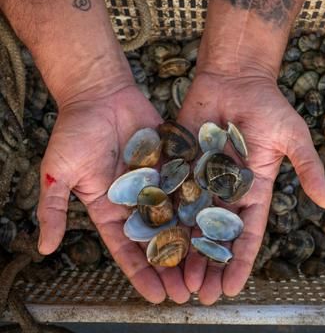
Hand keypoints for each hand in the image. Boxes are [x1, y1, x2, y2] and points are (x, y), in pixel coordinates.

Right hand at [37, 85, 189, 303]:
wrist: (100, 94)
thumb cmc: (76, 130)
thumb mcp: (59, 172)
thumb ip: (53, 208)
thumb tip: (44, 248)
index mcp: (109, 207)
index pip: (126, 247)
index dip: (140, 272)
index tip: (156, 296)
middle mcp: (136, 199)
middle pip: (156, 239)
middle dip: (170, 265)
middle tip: (187, 293)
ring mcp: (156, 181)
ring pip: (176, 217)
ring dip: (190, 243)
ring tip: (206, 267)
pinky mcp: (172, 163)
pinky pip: (187, 185)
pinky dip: (200, 205)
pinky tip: (215, 225)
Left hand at [178, 69, 324, 304]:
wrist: (236, 78)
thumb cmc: (267, 105)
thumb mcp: (293, 137)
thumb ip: (308, 168)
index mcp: (253, 188)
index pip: (247, 232)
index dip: (240, 260)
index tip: (232, 288)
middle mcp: (225, 188)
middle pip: (215, 233)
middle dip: (208, 263)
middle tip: (198, 294)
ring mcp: (201, 176)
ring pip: (190, 220)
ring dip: (184, 249)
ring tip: (176, 278)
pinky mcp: (181, 161)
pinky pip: (171, 191)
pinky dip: (164, 215)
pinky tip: (154, 240)